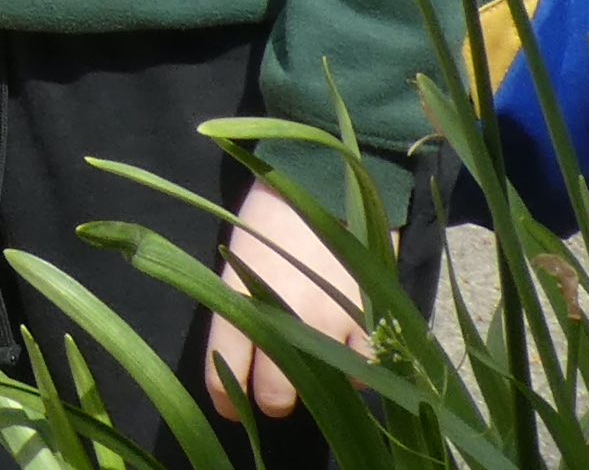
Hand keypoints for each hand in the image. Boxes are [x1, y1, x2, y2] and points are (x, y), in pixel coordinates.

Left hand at [202, 177, 362, 417]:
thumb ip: (237, 311)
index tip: (228, 406)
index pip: (225, 370)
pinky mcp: (365, 315)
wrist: (317, 183)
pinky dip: (356, 364)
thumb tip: (238, 362)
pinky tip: (348, 346)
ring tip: (316, 357)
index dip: (224, 398)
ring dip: (320, 381)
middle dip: (273, 399)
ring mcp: (328, 320)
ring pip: (324, 388)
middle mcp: (283, 318)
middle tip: (276, 387)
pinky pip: (363, 365)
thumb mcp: (235, 261)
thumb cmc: (266, 221)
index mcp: (240, 298)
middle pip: (277, 397)